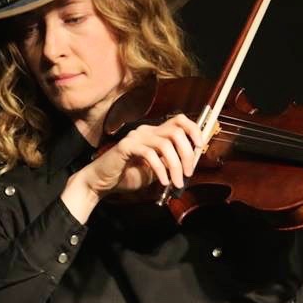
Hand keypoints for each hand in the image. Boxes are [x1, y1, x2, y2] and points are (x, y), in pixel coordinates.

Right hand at [74, 114, 204, 199]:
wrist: (102, 182)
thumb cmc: (128, 175)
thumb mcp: (157, 169)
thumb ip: (171, 162)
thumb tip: (191, 163)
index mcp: (154, 132)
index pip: (180, 120)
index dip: (194, 130)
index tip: (201, 147)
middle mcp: (146, 130)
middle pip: (177, 131)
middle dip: (187, 153)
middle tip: (188, 173)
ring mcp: (136, 137)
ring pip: (166, 144)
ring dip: (175, 165)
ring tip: (176, 182)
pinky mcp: (126, 146)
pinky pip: (150, 154)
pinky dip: (160, 169)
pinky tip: (163, 181)